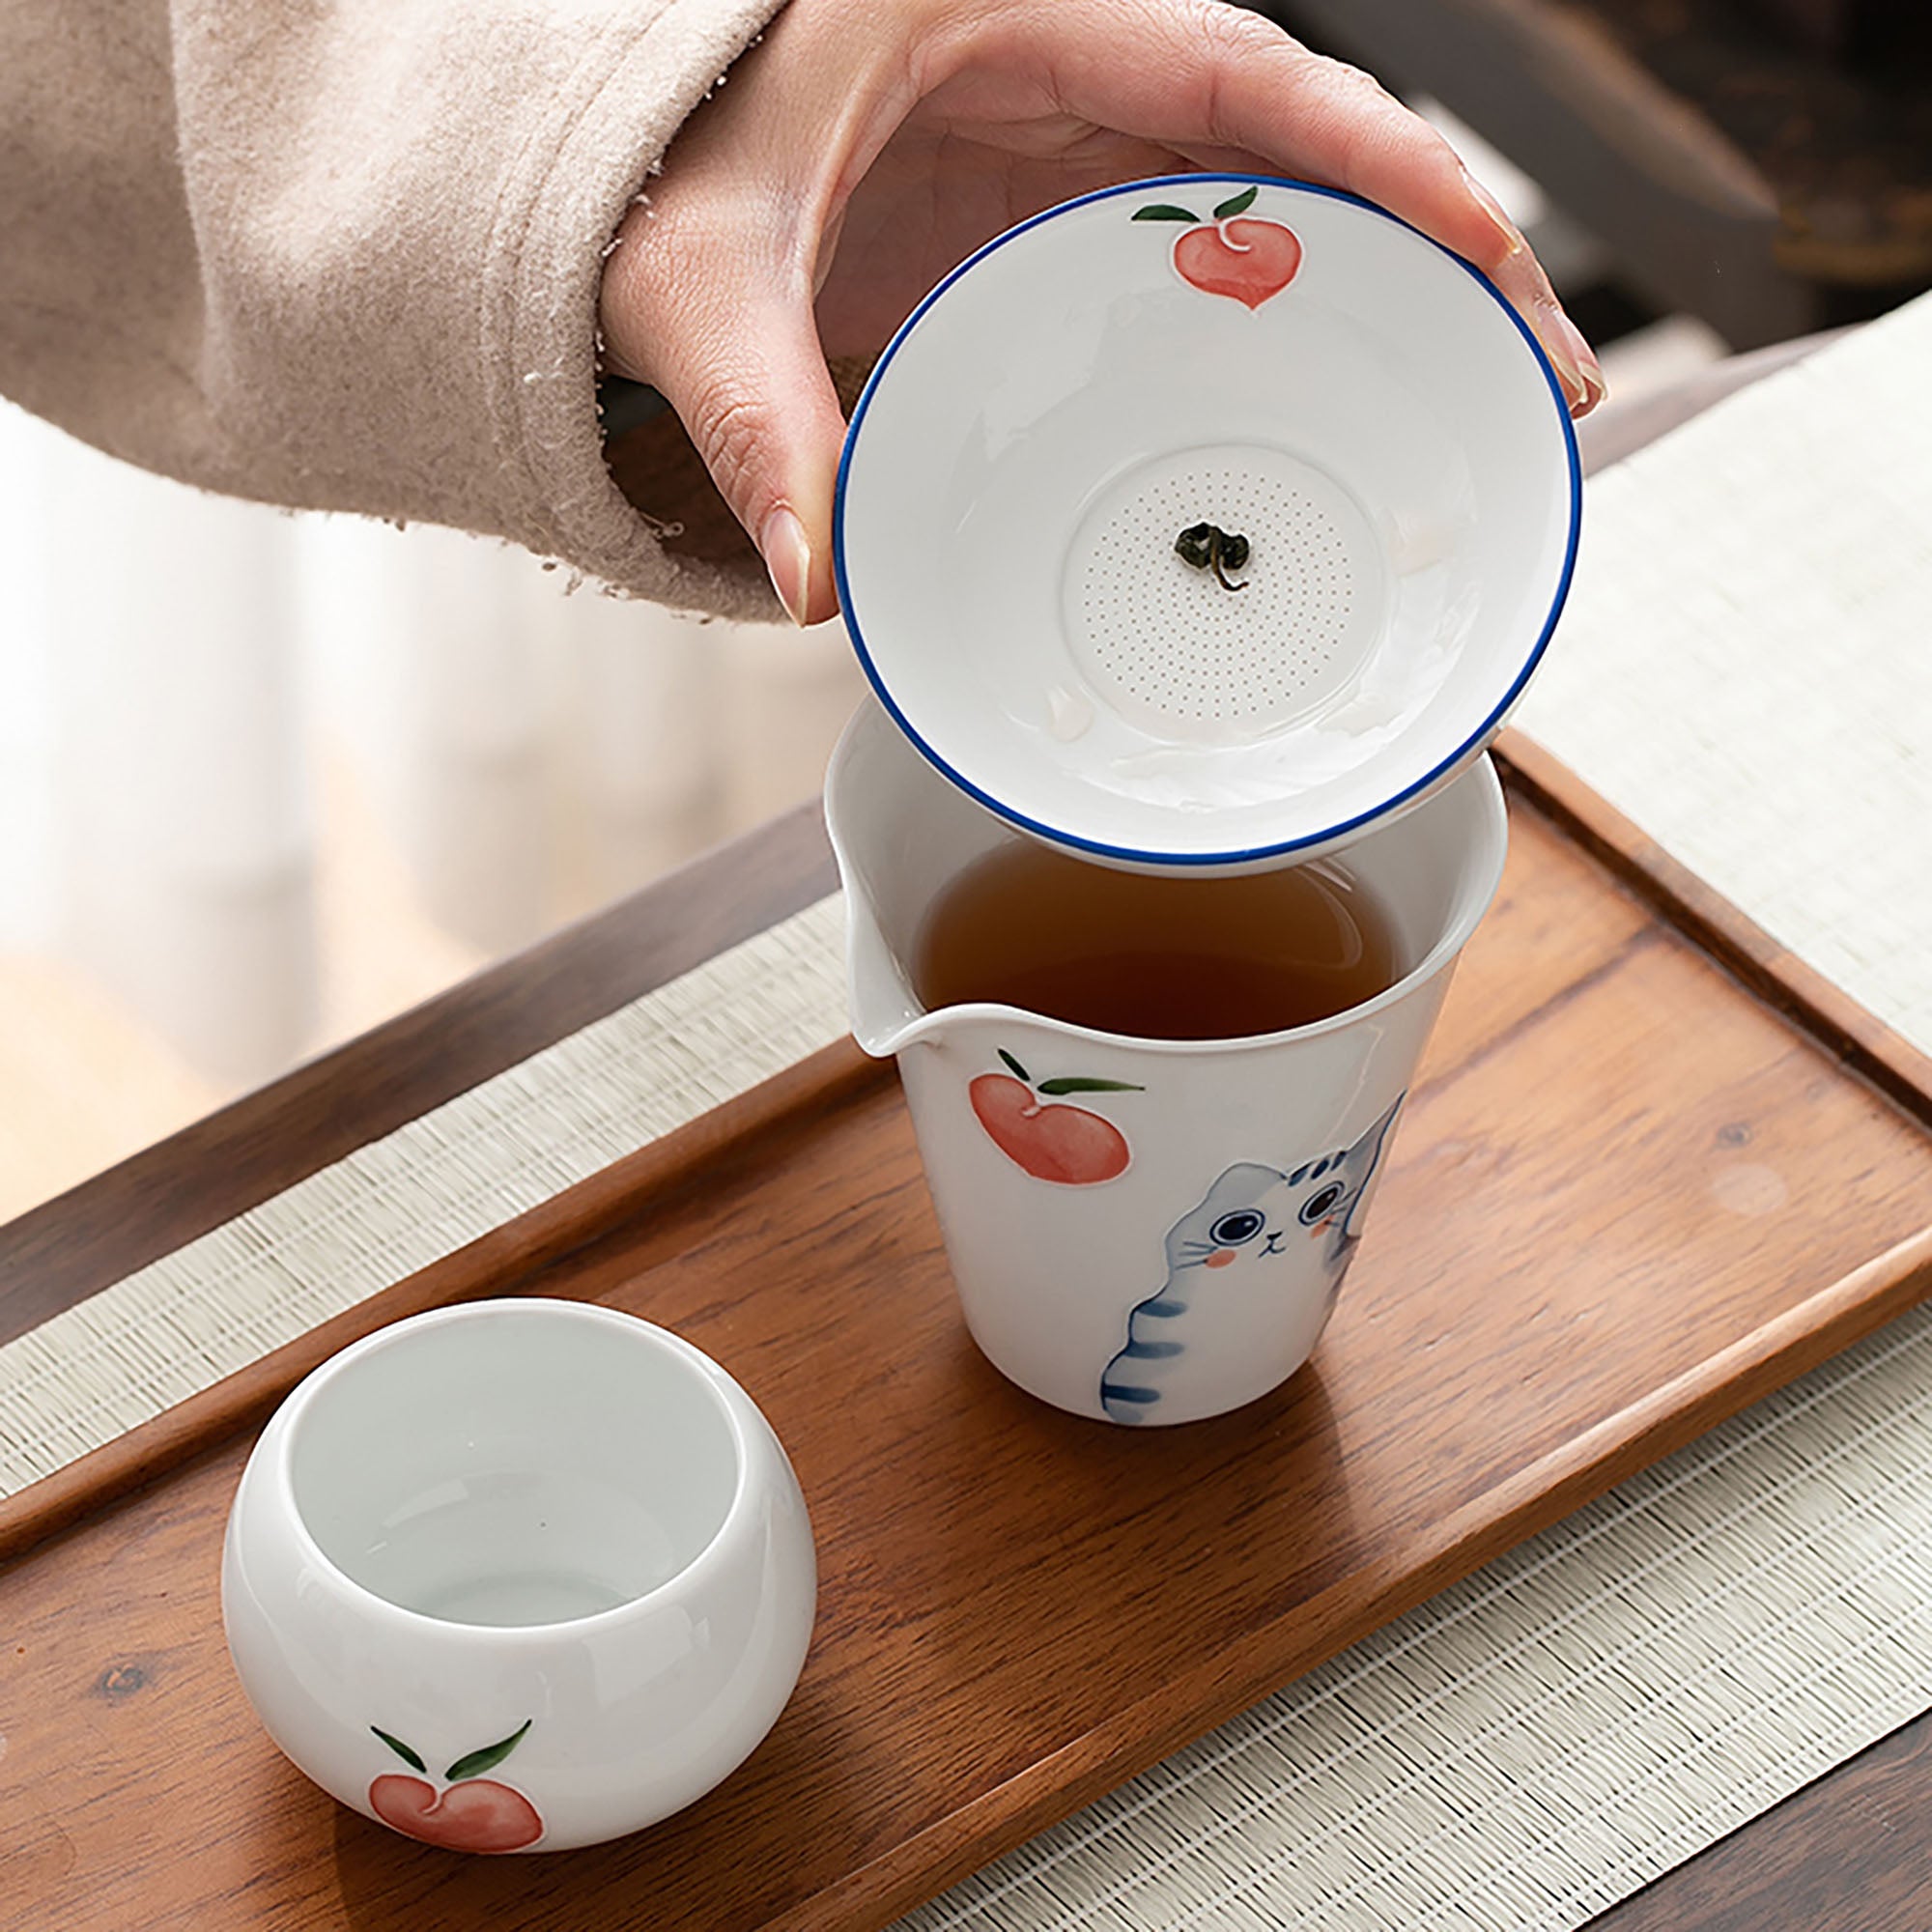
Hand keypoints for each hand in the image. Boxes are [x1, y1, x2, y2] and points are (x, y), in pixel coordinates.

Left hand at [599, 0, 1605, 624]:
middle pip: (1302, 148)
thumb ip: (756, 415)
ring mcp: (1071, 163)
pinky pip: (1204, 267)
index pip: (1242, 76)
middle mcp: (1070, 80)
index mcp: (1011, 24)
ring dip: (1390, 298)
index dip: (1383, 157)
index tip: (1490, 245)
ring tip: (1490, 406)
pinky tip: (1346, 411)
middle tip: (1541, 375)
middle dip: (1439, 249)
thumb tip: (814, 578)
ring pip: (1274, 208)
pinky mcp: (1053, 235)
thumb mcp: (696, 277)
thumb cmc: (647, 163)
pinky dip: (1288, 331)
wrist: (619, 169)